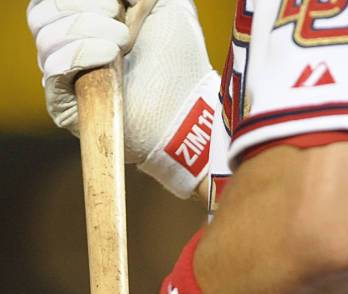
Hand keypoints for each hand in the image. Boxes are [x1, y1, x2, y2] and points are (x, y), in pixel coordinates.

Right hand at [27, 0, 219, 197]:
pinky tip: (108, 55)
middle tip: (118, 16)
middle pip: (41, 14)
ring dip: (85, 29)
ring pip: (46, 38)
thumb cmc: (176, 59)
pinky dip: (80, 54)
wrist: (185, 108)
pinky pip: (54, 70)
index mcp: (81, 21)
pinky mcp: (64, 106)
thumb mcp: (159, 4)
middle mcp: (65, 48)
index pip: (50, 0)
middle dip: (81, 6)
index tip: (113, 0)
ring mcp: (63, 78)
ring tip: (123, 41)